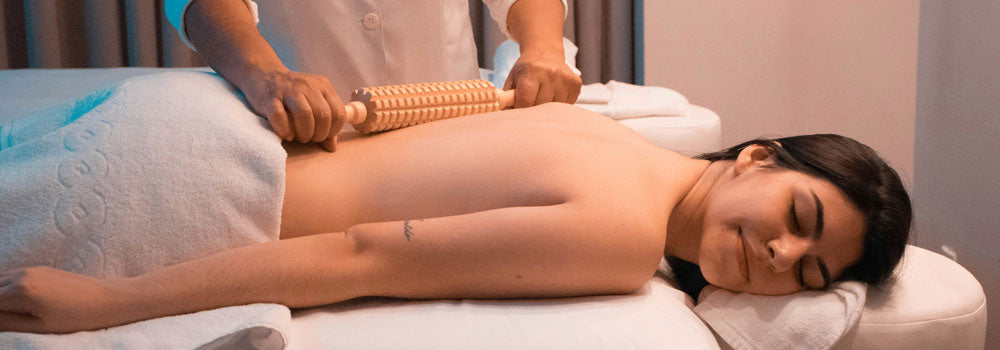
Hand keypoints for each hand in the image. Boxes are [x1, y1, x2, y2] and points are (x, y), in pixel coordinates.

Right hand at [0, 266, 125, 333]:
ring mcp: (31, 269)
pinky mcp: (40, 268)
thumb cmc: (75, 318)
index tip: (3, 321)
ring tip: (9, 311)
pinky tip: (15, 302)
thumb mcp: (36, 327)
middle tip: (6, 317)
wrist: (106, 299)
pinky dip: (6, 288)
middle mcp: (21, 274)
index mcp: (18, 291)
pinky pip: (12, 276)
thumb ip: (5, 322)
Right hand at [240, 69, 346, 151]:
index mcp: (323, 86)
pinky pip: (279, 116)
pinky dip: (284, 130)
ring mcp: (288, 90)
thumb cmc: (292, 94)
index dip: (334, 130)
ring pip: (304, 114)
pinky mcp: (269, 97)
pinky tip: (286, 134)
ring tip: (300, 137)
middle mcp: (308, 86)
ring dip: (304, 133)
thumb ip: (326, 122)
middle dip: (319, 134)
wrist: (264, 74)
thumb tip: (331, 146)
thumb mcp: (313, 102)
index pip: (339, 112)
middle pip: (323, 115)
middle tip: (311, 138)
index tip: (325, 136)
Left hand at [503, 51, 581, 108]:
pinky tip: (553, 95)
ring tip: (542, 97)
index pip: (526, 101)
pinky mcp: (576, 84)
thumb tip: (503, 117)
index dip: (520, 110)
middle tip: (529, 105)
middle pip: (541, 107)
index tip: (517, 114)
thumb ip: (507, 98)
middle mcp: (550, 73)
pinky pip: (566, 105)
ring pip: (555, 109)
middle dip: (533, 111)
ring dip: (547, 109)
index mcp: (532, 71)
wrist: (545, 53)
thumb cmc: (526, 70)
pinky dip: (558, 105)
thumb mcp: (512, 79)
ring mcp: (565, 78)